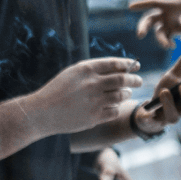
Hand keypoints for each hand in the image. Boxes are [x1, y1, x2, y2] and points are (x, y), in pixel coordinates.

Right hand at [28, 58, 142, 134]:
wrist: (41, 112)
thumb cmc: (58, 90)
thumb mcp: (73, 73)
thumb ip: (95, 70)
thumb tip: (122, 67)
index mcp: (85, 69)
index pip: (115, 63)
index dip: (128, 64)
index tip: (136, 66)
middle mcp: (92, 84)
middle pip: (123, 79)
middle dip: (135, 80)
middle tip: (138, 81)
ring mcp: (94, 101)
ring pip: (122, 95)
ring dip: (126, 94)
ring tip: (125, 93)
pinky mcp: (94, 117)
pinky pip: (115, 111)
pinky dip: (116, 108)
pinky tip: (112, 106)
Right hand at [129, 0, 180, 49]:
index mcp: (171, 4)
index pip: (154, 2)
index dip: (142, 4)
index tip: (130, 6)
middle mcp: (166, 13)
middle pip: (150, 18)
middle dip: (144, 26)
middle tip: (140, 35)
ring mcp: (168, 22)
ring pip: (157, 31)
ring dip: (160, 39)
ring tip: (168, 45)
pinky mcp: (173, 30)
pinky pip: (166, 37)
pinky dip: (167, 42)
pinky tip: (172, 46)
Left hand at [136, 41, 180, 128]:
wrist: (148, 112)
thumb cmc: (166, 92)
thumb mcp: (173, 74)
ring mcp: (169, 118)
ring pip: (174, 117)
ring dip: (169, 104)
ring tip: (164, 92)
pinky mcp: (153, 123)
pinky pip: (152, 123)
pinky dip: (149, 117)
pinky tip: (146, 112)